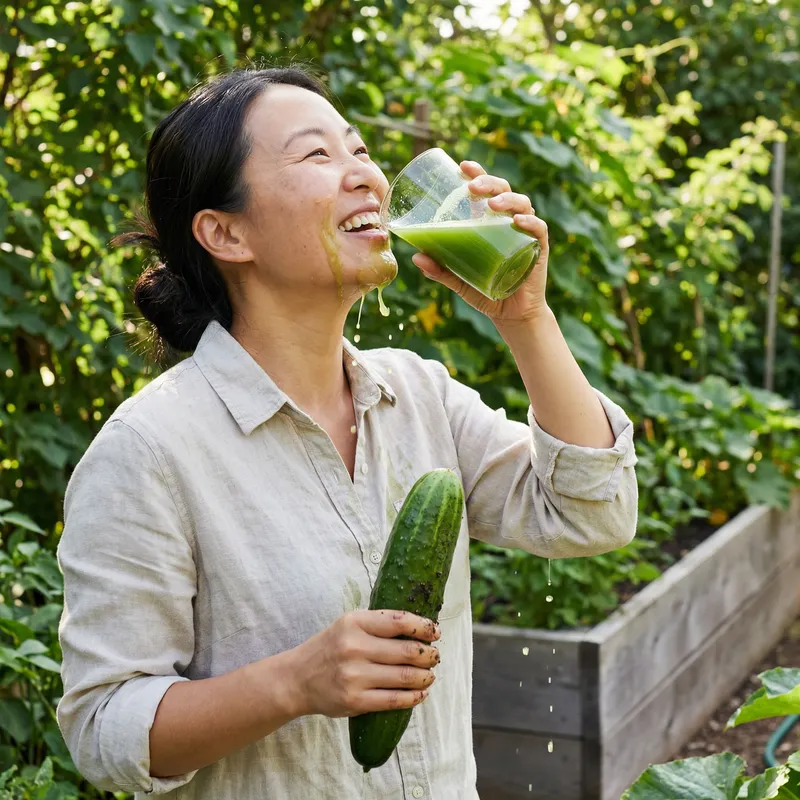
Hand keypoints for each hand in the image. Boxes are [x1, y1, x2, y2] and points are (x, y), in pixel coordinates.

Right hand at [285, 610, 440, 718]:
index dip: (423, 627)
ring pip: (404, 677)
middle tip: (435, 656)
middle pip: (407, 651)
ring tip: (430, 675)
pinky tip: (420, 693)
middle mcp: (354, 647)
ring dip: (425, 677)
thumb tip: (418, 628)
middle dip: (429, 655)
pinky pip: (393, 700)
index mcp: (354, 622)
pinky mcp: (355, 701)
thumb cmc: (330, 648)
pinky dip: (413, 697)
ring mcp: (354, 676)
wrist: (298, 678)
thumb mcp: (348, 624)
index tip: (435, 632)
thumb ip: (378, 623)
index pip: (399, 621)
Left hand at [411, 160, 549, 325]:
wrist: (511, 315)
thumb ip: (440, 270)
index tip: (463, 166)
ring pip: (522, 204)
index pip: (486, 190)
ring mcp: (526, 233)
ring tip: (492, 205)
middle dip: (489, 183)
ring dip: (508, 199)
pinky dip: (530, 222)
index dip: (478, 173)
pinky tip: (519, 221)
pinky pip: (539, 230)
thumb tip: (416, 257)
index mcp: (490, 222)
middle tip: (472, 187)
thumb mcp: (458, 280)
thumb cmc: (486, 291)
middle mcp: (509, 221)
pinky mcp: (539, 249)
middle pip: (503, 190)